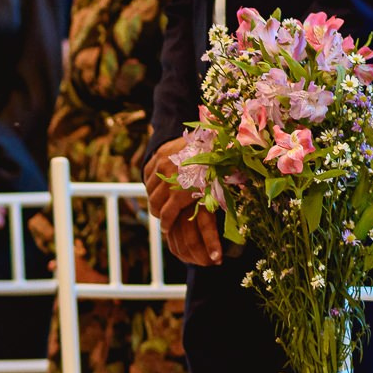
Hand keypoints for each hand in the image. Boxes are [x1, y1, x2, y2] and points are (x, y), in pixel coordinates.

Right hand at [144, 137, 218, 264]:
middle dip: (160, 214)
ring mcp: (161, 166)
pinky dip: (152, 185)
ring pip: (150, 192)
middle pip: (156, 204)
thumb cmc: (220, 163)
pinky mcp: (156, 157)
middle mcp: (171, 177)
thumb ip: (210, 207)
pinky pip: (148, 178)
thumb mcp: (219, 187)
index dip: (167, 225)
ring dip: (155, 200)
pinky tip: (160, 187)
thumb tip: (224, 240)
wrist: (210, 133)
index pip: (168, 214)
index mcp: (186, 188)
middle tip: (165, 219)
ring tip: (162, 205)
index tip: (167, 230)